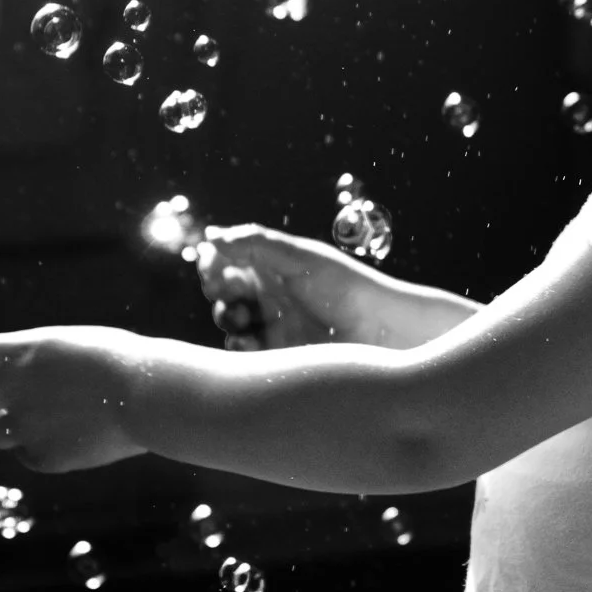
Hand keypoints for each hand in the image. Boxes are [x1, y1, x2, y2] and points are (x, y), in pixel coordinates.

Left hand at [0, 326, 146, 472]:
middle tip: (11, 399)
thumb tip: (13, 376)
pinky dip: (45, 448)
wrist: (151, 396)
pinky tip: (76, 435)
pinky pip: (27, 455)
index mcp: (20, 352)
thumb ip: (32, 361)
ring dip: (12, 427)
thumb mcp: (69, 346)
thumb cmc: (121, 362)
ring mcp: (25, 426)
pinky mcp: (43, 457)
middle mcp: (13, 389)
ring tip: (53, 418)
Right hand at [196, 225, 367, 349]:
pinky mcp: (278, 355)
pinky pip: (245, 353)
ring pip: (232, 324)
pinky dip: (240, 347)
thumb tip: (210, 236)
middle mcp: (270, 295)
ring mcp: (273, 326)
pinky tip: (249, 343)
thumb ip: (255, 244)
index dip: (215, 266)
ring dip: (229, 320)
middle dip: (220, 295)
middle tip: (231, 298)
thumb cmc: (346, 287)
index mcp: (273, 267)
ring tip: (244, 320)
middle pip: (225, 294)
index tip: (214, 270)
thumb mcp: (301, 259)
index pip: (229, 263)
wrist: (380, 331)